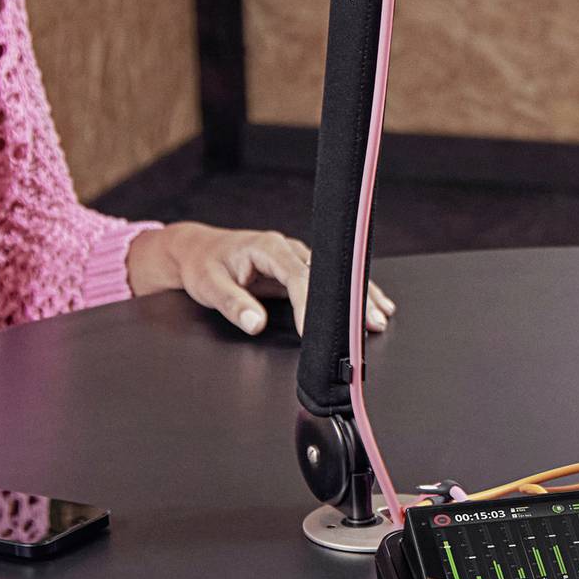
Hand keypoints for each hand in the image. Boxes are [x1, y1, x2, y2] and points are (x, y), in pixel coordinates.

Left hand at [127, 222, 395, 337]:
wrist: (197, 251)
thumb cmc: (203, 265)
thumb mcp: (209, 286)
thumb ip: (233, 305)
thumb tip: (255, 324)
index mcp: (267, 248)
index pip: (298, 276)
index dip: (310, 303)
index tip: (315, 330)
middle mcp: (287, 249)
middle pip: (327, 274)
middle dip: (350, 298)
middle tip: (370, 322)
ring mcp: (296, 257)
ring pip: (335, 275)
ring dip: (358, 295)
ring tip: (381, 316)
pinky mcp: (299, 268)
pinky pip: (331, 279)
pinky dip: (352, 292)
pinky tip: (374, 304)